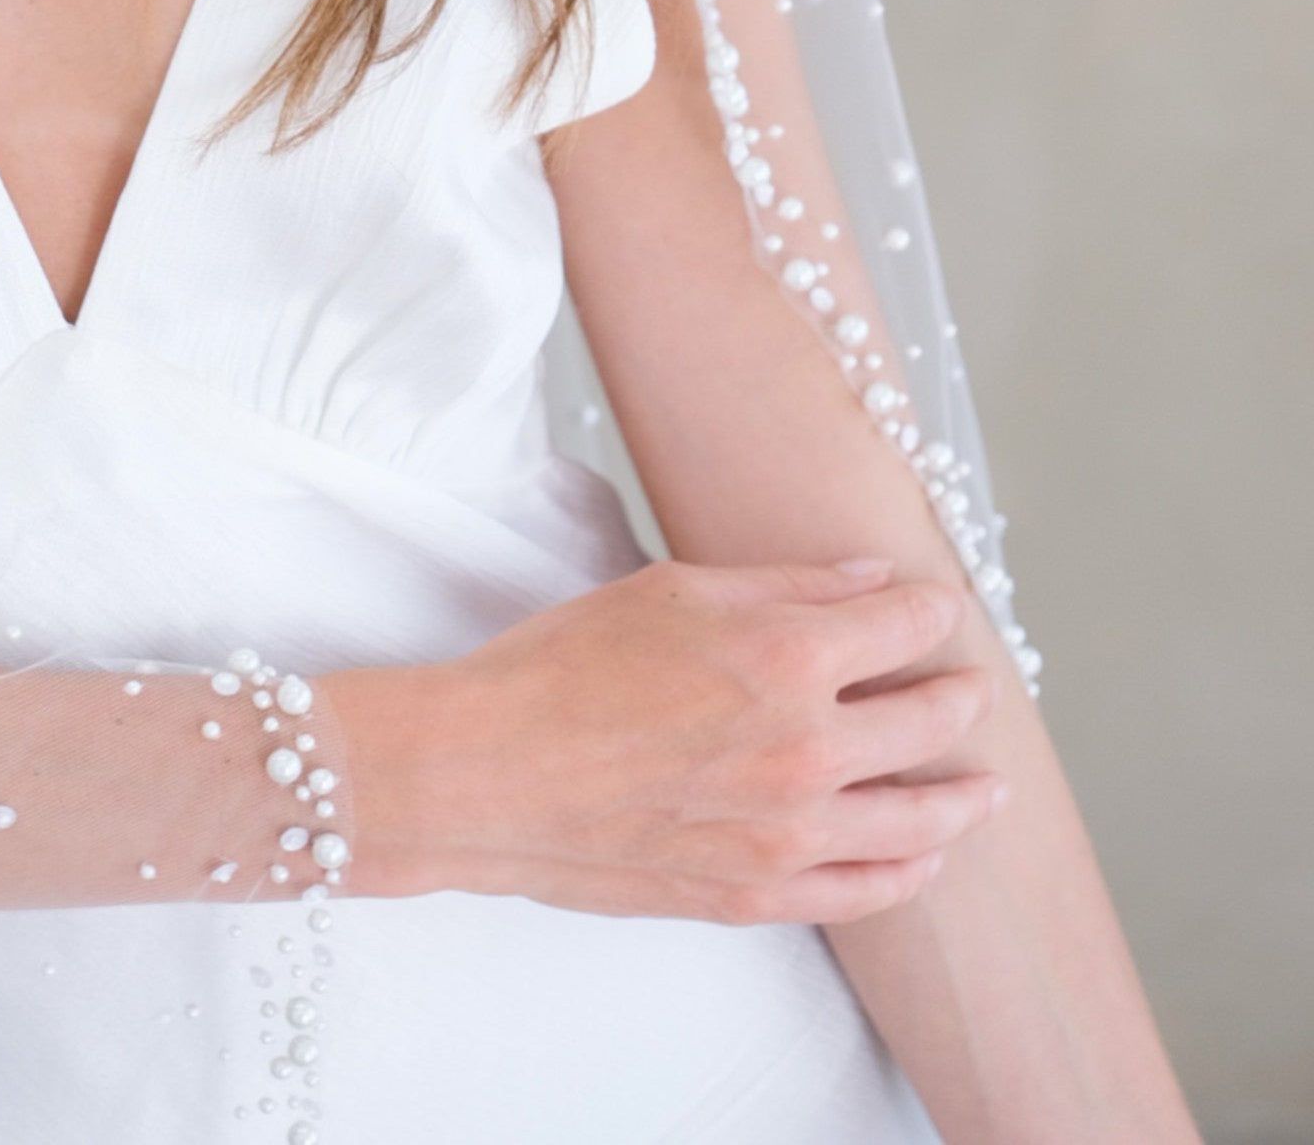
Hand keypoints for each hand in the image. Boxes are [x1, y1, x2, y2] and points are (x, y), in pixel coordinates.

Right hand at [328, 556, 1000, 922]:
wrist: (490, 772)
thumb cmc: (566, 667)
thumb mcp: (676, 590)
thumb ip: (787, 585)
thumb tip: (868, 580)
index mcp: (790, 656)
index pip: (903, 625)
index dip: (932, 611)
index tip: (942, 608)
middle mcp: (806, 749)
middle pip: (927, 723)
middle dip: (959, 699)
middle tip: (975, 691)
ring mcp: (787, 834)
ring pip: (916, 821)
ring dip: (962, 799)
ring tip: (986, 789)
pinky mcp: (756, 895)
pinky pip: (864, 892)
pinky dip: (907, 873)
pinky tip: (924, 859)